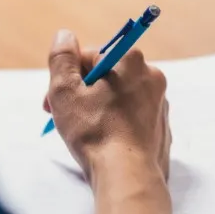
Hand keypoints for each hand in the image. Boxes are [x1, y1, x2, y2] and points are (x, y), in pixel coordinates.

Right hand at [43, 30, 170, 180]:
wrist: (128, 178)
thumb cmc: (94, 133)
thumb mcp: (65, 91)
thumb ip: (61, 58)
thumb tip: (64, 35)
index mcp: (130, 61)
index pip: (89, 57)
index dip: (67, 77)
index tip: (54, 99)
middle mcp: (151, 77)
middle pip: (104, 76)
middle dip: (81, 93)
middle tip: (62, 116)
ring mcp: (159, 104)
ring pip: (117, 98)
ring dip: (96, 108)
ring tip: (81, 131)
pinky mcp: (160, 128)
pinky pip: (130, 118)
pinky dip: (114, 125)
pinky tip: (102, 142)